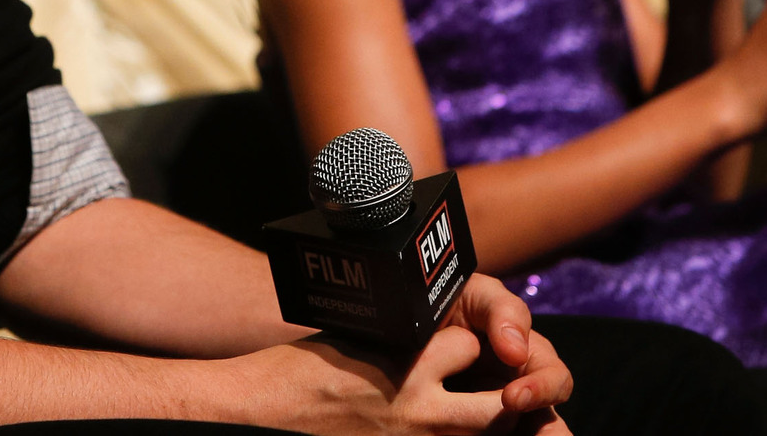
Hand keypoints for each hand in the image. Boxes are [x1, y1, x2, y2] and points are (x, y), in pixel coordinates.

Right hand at [230, 274, 570, 435]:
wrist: (266, 409)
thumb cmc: (303, 370)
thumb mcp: (359, 340)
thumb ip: (404, 344)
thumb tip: (436, 341)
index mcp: (406, 362)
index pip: (471, 345)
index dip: (468, 346)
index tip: (458, 348)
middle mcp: (418, 408)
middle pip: (497, 406)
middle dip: (499, 398)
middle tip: (490, 391)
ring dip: (481, 426)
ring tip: (465, 413)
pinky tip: (436, 430)